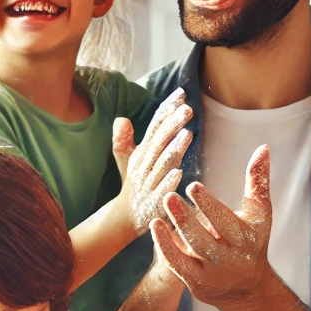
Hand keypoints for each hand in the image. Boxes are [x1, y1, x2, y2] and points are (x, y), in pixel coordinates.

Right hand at [112, 89, 192, 235]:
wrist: (124, 217)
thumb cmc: (134, 185)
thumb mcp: (129, 160)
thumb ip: (126, 139)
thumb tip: (121, 118)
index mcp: (142, 152)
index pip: (155, 126)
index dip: (167, 109)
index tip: (182, 93)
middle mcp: (144, 165)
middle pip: (159, 142)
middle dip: (173, 124)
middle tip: (188, 109)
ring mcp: (148, 184)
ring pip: (161, 165)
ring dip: (174, 149)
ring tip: (187, 134)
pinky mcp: (152, 203)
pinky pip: (161, 192)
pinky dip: (169, 182)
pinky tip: (180, 173)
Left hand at [151, 144, 271, 308]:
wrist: (247, 288)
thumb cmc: (252, 240)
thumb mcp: (259, 213)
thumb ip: (257, 181)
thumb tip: (263, 147)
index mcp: (247, 240)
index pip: (226, 222)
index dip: (209, 206)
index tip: (193, 187)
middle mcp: (230, 260)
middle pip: (206, 239)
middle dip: (187, 219)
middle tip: (169, 196)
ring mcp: (212, 274)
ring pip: (191, 251)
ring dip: (174, 229)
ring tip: (163, 205)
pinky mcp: (196, 284)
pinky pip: (178, 265)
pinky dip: (166, 246)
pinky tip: (155, 225)